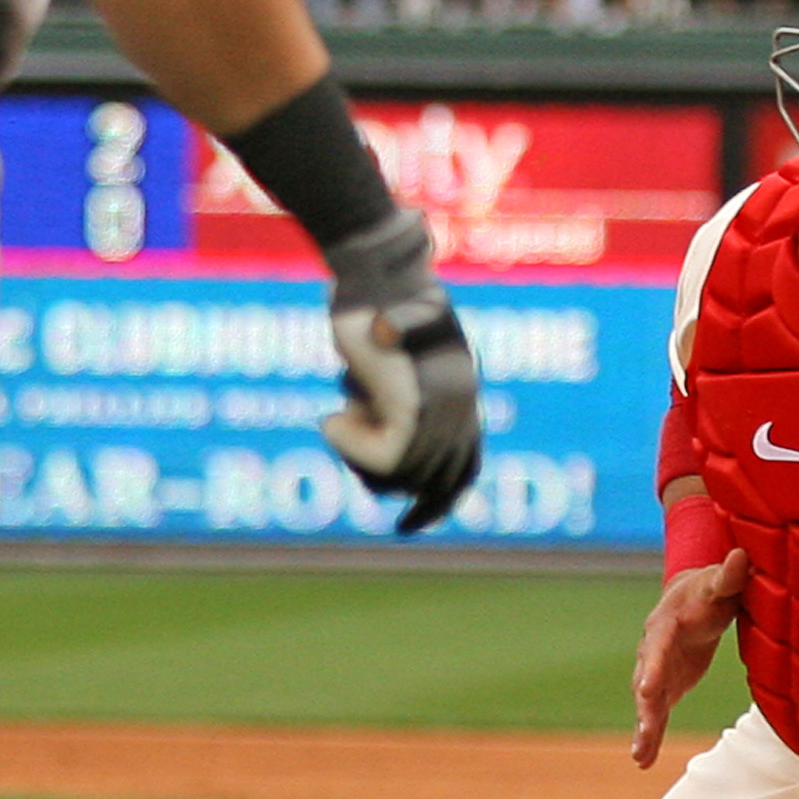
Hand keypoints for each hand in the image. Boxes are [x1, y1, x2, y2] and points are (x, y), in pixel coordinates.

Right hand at [319, 208, 482, 533]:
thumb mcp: (385, 362)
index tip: (412, 526)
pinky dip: (352, 443)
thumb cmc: (372, 306)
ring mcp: (443, 406)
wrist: (372, 271)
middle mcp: (462, 405)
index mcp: (463, 397)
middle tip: (351, 460)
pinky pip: (388, 456)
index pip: (465, 467)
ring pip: (406, 471)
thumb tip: (381, 451)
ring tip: (341, 417)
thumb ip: (391, 403)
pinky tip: (332, 415)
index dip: (440, 501)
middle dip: (390, 484)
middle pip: (435, 478)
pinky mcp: (416, 404)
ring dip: (363, 454)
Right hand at [633, 548, 748, 767]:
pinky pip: (655, 713)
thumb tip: (743, 556)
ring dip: (644, 728)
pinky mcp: (664, 686)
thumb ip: (730, 575)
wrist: (693, 599)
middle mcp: (653, 649)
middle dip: (644, 703)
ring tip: (640, 756)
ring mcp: (656, 670)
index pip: (657, 645)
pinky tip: (643, 760)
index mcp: (666, 624)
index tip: (645, 688)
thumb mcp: (720, 583)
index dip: (652, 666)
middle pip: (646, 677)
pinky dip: (650, 735)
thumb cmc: (710, 589)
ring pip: (647, 701)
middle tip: (644, 727)